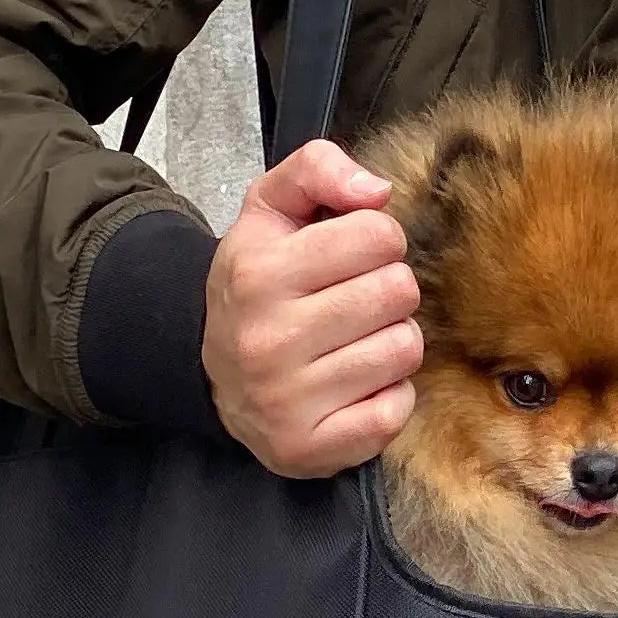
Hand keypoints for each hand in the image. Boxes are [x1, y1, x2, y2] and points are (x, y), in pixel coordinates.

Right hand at [202, 139, 421, 479]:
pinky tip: (355, 386)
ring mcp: (287, 401)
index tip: (350, 256)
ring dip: (391, 341)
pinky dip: (388, 396)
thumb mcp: (270, 209)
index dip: (375, 239)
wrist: (214, 375)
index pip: (377, 234)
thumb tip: (375, 191)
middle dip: (387, 290)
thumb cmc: (258, 285)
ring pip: (404, 349)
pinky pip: (395, 410)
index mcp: (258, 273)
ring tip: (353, 342)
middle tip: (355, 302)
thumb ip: (318, 169)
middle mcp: (267, 339)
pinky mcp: (310, 448)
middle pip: (397, 291)